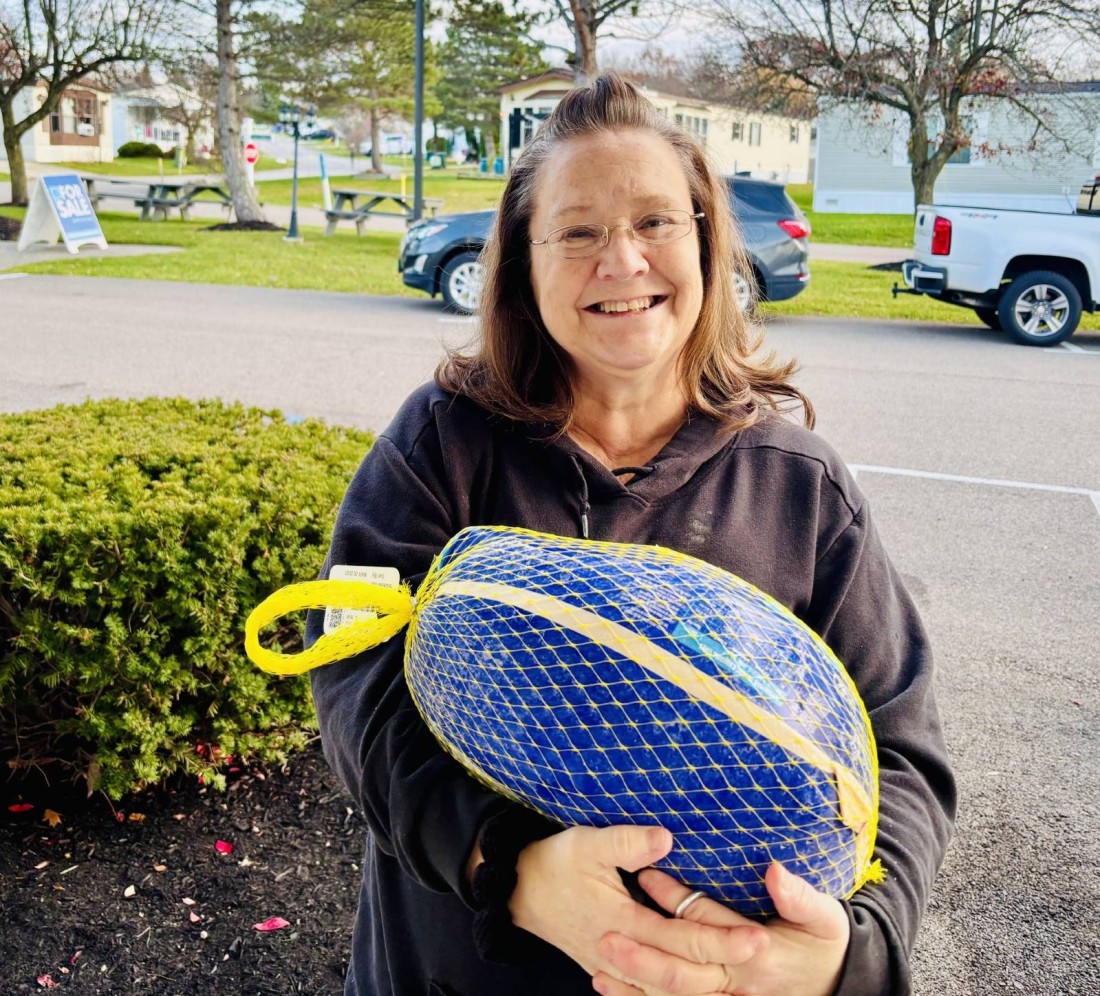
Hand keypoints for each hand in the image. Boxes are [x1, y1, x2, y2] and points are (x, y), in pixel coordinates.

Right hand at [510, 824, 757, 982]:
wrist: (519, 891)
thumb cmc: (556, 862)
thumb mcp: (586, 842)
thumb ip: (626, 843)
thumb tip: (667, 838)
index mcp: (621, 922)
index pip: (681, 939)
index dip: (721, 940)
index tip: (757, 934)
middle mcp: (621, 953)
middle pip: (682, 973)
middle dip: (724, 963)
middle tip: (762, 950)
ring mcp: (614, 967)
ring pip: (667, 989)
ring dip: (704, 982)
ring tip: (740, 971)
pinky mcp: (611, 969)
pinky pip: (648, 991)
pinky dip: (673, 992)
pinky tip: (699, 988)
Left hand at [592, 863, 849, 995]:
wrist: (833, 980)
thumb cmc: (824, 941)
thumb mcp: (822, 916)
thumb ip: (799, 896)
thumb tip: (774, 871)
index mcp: (757, 952)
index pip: (707, 924)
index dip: (674, 899)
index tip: (645, 874)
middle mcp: (736, 981)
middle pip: (683, 970)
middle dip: (644, 957)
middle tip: (607, 934)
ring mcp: (725, 995)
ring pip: (674, 994)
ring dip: (636, 983)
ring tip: (599, 965)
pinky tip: (610, 987)